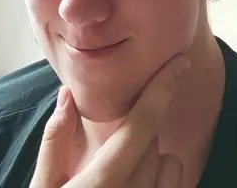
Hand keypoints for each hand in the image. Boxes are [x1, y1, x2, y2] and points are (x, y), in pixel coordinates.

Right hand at [30, 54, 189, 186]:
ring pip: (171, 167)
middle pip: (154, 143)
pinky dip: (163, 183)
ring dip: (155, 163)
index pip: (141, 124)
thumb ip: (55, 142)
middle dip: (137, 137)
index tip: (181, 61)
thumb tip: (66, 94)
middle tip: (111, 155)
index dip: (163, 88)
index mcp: (103, 180)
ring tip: (126, 179)